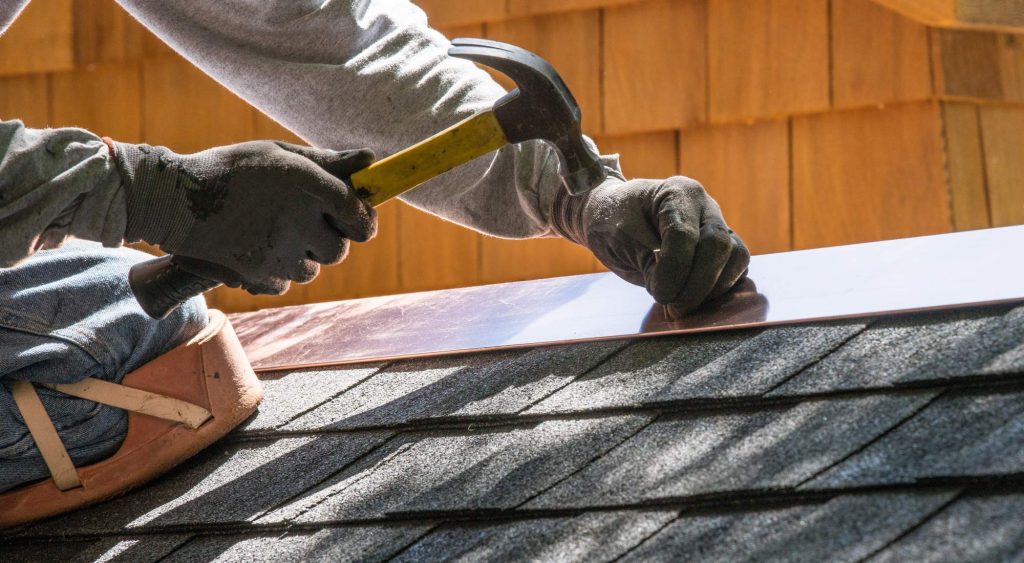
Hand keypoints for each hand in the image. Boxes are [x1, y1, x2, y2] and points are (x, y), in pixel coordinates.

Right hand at [113, 140, 374, 293]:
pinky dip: (276, 271)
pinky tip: (255, 246)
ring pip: (312, 269)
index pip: (359, 216)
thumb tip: (370, 162)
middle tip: (304, 222)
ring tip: (272, 231)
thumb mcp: (279, 154)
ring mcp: (278, 253)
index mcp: (306, 185)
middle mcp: (297, 222)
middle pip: (338, 250)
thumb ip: (327, 162)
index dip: (363, 220)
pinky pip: (285, 282)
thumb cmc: (232, 170)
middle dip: (328, 239)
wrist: (173, 200)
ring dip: (301, 255)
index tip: (356, 218)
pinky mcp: (258, 275)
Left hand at [552, 176, 749, 316]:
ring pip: (737, 257)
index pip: (685, 235)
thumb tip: (677, 292)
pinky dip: (718, 289)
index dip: (674, 270)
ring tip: (681, 305)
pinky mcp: (721, 248)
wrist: (609, 217)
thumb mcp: (621, 239)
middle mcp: (704, 206)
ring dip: (712, 289)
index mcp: (678, 192)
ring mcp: (717, 225)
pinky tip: (693, 300)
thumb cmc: (610, 221)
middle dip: (697, 284)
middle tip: (673, 307)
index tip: (657, 294)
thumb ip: (650, 262)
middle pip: (719, 245)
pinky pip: (735, 269)